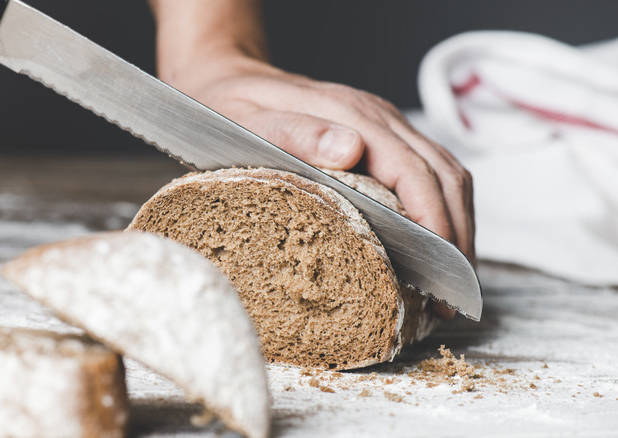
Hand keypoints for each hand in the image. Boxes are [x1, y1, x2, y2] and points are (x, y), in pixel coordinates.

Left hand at [150, 0, 473, 318]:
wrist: (224, 81)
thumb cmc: (229, 110)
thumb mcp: (249, 122)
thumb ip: (298, 134)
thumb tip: (351, 149)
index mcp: (354, 117)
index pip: (416, 173)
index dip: (436, 224)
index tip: (441, 272)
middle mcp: (377, 120)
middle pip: (445, 176)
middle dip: (458, 235)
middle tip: (453, 293)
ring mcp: (381, 127)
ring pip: (444, 173)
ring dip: (458, 224)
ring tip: (451, 278)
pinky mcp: (376, 137)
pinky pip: (426, 171)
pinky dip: (441, 209)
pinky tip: (433, 241)